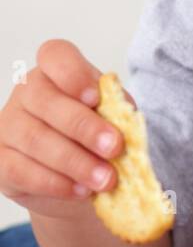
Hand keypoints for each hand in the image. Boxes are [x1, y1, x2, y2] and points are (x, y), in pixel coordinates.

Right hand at [0, 39, 126, 220]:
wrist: (81, 182)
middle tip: (115, 148)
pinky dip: (56, 183)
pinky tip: (81, 190)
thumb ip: (118, 113)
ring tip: (106, 179)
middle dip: (84, 126)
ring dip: (75, 161)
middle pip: (44, 100)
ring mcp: (8, 125)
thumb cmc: (98, 139)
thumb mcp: (114, 119)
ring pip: (35, 139)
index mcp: (56, 71)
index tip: (96, 96)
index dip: (73, 73)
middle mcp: (26, 92)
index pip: (55, 55)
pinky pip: (22, 170)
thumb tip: (125, 120)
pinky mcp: (0, 160)